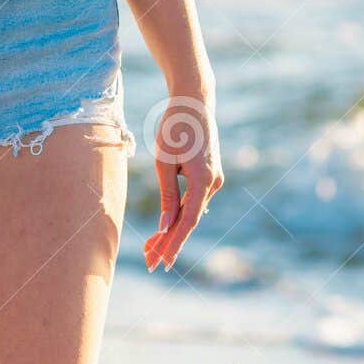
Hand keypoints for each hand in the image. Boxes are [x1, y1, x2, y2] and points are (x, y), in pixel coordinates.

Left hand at [143, 93, 223, 272]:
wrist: (194, 100)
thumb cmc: (174, 127)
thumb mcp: (164, 161)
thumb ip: (167, 195)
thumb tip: (165, 225)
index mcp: (203, 180)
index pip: (187, 221)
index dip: (174, 244)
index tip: (162, 263)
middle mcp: (213, 183)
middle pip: (189, 220)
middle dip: (169, 241)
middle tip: (149, 262)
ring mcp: (214, 179)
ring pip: (192, 211)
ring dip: (173, 229)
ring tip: (151, 248)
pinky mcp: (209, 174)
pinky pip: (194, 200)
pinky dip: (179, 214)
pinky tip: (166, 227)